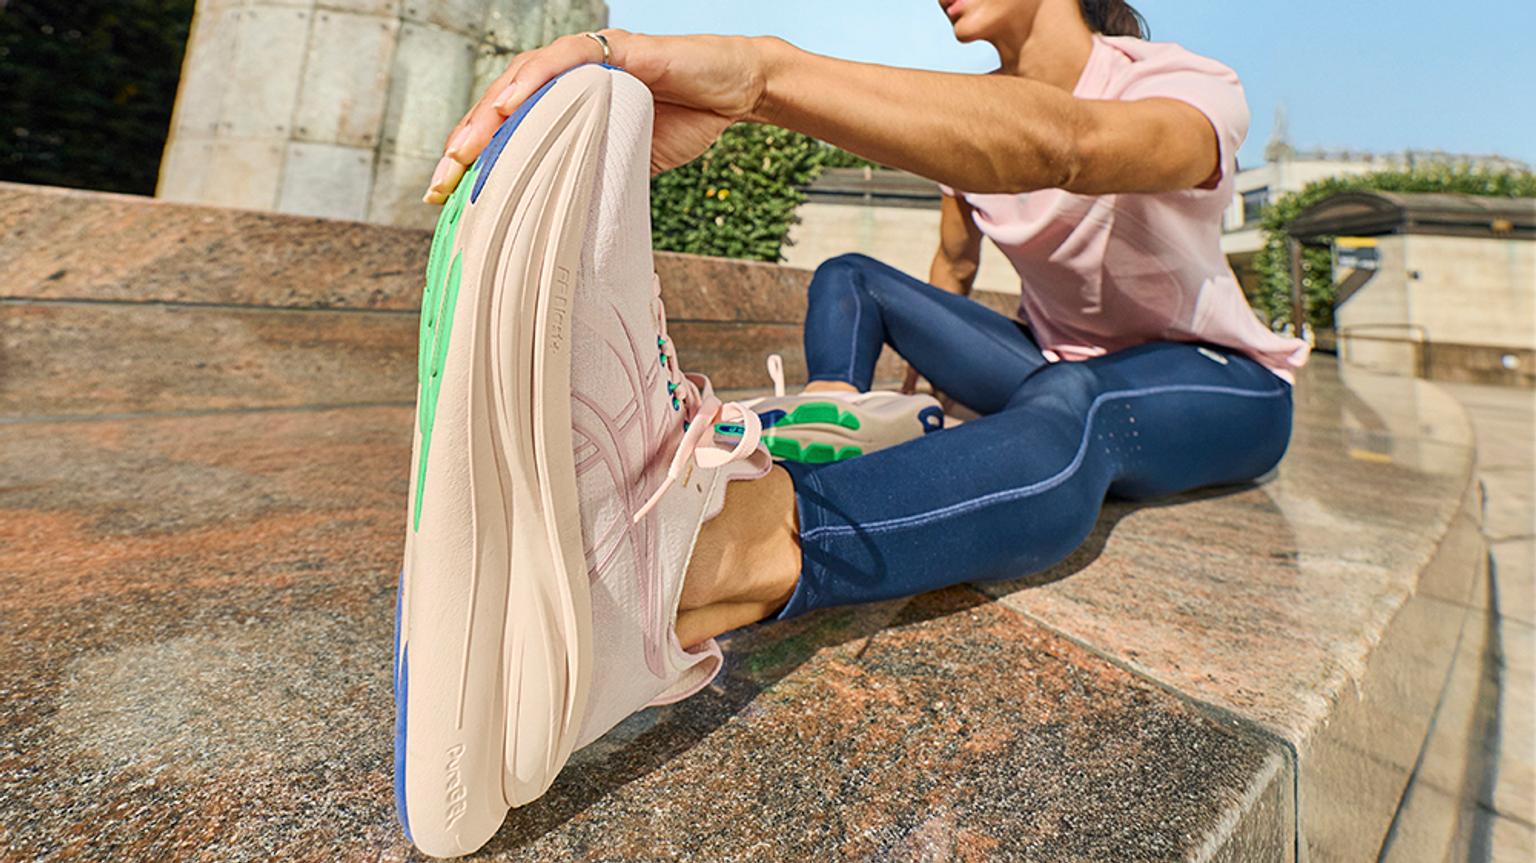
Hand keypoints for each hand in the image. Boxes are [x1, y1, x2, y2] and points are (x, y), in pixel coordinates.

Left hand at [424, 30, 772, 203]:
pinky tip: (513, 104)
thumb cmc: (683, 123)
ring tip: (465, 149)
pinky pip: (567, 58)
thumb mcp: (624, 164)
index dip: (475, 162)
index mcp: (565, 107)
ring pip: (522, 79)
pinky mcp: (615, 48)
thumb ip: (588, 179)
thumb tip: (556, 230)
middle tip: (443, 183)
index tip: (447, 199)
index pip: (508, 133)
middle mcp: (567, 79)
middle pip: (502, 107)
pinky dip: (537, 79)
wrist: (733, 93)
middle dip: (468, 144)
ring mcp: (588, 60)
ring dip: (490, 115)